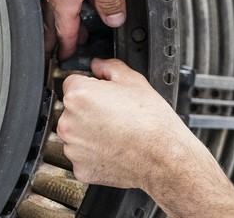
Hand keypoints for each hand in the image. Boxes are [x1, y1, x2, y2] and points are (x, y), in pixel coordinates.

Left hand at [56, 58, 192, 189]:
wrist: (164, 157)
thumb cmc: (151, 121)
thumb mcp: (133, 81)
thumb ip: (109, 67)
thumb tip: (98, 65)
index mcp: (79, 96)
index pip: (72, 83)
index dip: (89, 86)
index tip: (100, 94)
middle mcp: (69, 122)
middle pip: (71, 109)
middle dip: (87, 109)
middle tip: (111, 114)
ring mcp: (73, 148)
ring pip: (74, 134)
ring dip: (87, 132)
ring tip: (113, 132)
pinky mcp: (80, 168)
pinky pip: (80, 156)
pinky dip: (92, 154)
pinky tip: (111, 148)